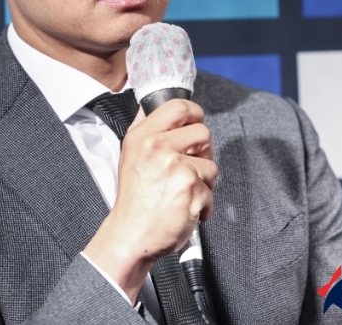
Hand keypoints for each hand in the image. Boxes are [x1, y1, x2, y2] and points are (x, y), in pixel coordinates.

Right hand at [82, 99, 216, 301]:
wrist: (132, 234)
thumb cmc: (134, 200)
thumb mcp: (130, 155)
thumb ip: (145, 129)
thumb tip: (153, 107)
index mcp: (142, 137)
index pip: (178, 106)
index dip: (194, 113)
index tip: (195, 123)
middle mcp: (158, 148)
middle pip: (203, 132)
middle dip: (203, 151)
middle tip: (191, 166)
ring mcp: (176, 167)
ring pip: (211, 164)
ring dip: (204, 181)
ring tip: (184, 191)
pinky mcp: (191, 188)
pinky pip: (212, 190)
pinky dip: (204, 203)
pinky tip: (185, 206)